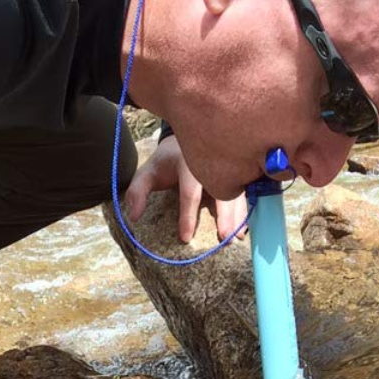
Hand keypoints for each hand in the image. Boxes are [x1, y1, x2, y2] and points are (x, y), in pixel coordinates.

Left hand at [125, 135, 247, 242]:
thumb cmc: (167, 162)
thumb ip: (137, 191)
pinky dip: (244, 211)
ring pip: (236, 193)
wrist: (186, 140)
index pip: (189, 192)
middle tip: (224, 236)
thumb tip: (133, 216)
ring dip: (237, 216)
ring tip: (237, 237)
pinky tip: (244, 228)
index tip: (185, 237)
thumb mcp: (148, 173)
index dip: (187, 216)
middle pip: (221, 192)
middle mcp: (211, 164)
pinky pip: (242, 193)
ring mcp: (226, 168)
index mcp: (188, 162)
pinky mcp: (235, 174)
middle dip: (224, 215)